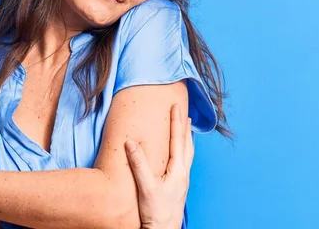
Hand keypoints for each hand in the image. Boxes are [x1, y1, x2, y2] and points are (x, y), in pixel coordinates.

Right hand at [124, 104, 193, 228]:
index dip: (176, 122)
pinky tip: (178, 154)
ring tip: (185, 129)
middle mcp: (183, 173)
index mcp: (178, 170)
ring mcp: (182, 180)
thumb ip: (139, 164)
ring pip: (188, 153)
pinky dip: (183, 151)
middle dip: (184, 127)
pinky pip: (184, 162)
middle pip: (187, 144)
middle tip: (183, 112)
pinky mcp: (178, 186)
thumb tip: (131, 142)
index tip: (176, 106)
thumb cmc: (156, 212)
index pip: (177, 140)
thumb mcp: (146, 187)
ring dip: (186, 138)